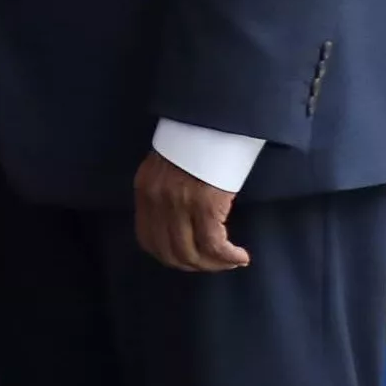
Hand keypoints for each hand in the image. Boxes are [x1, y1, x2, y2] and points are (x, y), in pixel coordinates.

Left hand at [133, 152, 249, 274]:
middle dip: (193, 265)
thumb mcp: (168, 167)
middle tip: (214, 265)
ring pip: (192, 253)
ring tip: (231, 261)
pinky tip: (240, 256)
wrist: (213, 121)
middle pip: (168, 252)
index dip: (168, 256)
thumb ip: (165, 192)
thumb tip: (178, 222)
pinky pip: (214, 245)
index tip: (189, 259)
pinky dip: (228, 256)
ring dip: (214, 264)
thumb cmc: (196, 142)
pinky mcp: (205, 205)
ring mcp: (179, 204)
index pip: (147, 238)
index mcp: (145, 190)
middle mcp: (157, 200)